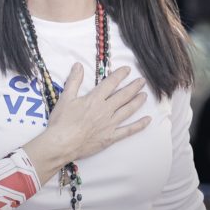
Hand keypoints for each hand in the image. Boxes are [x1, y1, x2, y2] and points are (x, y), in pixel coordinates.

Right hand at [24, 64, 150, 183]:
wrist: (62, 143)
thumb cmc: (62, 121)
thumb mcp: (65, 97)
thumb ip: (74, 80)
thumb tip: (79, 65)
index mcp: (95, 99)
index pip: (111, 83)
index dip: (120, 75)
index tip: (128, 70)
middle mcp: (105, 110)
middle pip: (124, 95)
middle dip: (134, 87)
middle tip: (142, 81)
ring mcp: (110, 124)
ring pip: (128, 110)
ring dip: (137, 102)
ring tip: (144, 95)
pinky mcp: (110, 137)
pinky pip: (128, 131)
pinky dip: (139, 125)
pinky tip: (147, 120)